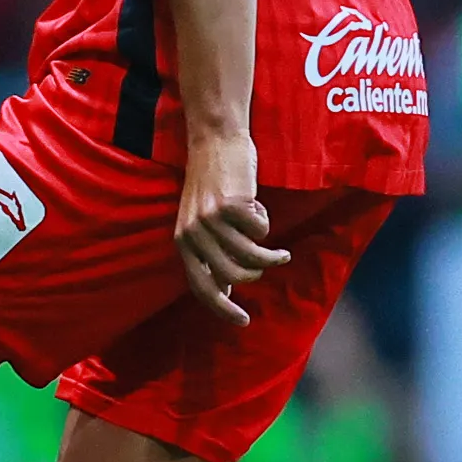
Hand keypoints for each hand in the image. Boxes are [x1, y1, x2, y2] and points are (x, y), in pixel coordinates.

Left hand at [175, 129, 288, 325]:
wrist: (214, 139)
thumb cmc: (212, 182)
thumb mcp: (200, 220)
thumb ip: (210, 253)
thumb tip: (225, 290)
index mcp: (182, 240)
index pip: (201, 286)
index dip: (222, 308)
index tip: (243, 321)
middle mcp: (193, 232)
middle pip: (234, 275)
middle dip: (257, 273)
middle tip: (272, 261)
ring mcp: (212, 219)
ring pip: (252, 257)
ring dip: (271, 256)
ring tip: (280, 251)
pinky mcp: (233, 204)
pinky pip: (261, 230)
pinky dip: (266, 222)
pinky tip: (258, 207)